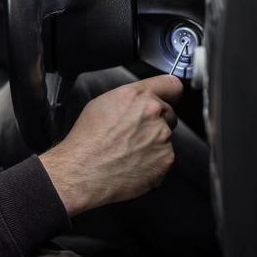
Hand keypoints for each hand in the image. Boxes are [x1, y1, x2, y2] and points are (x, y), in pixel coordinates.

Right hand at [39, 75, 183, 215]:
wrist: (84, 172)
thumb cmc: (87, 141)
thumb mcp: (99, 105)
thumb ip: (128, 100)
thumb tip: (138, 103)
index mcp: (137, 96)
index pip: (172, 85)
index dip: (169, 93)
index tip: (168, 98)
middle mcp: (154, 113)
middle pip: (169, 113)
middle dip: (156, 121)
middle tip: (133, 133)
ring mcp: (163, 137)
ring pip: (165, 137)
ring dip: (153, 142)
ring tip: (128, 151)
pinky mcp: (166, 158)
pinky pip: (165, 157)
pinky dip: (153, 161)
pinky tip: (133, 163)